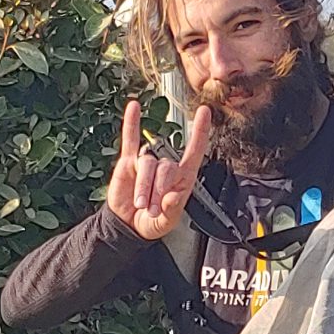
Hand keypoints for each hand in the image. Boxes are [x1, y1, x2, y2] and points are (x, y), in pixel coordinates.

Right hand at [105, 101, 213, 240]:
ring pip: (147, 164)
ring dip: (143, 187)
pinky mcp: (129, 162)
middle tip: (152, 209)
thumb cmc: (151, 223)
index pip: (194, 152)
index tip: (205, 113)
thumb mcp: (166, 223)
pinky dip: (131, 123)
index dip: (200, 132)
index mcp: (182, 179)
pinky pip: (130, 139)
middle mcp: (166, 168)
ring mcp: (147, 162)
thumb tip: (173, 197)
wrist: (128, 226)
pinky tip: (133, 108)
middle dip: (158, 190)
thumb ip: (171, 211)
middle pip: (166, 167)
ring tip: (140, 204)